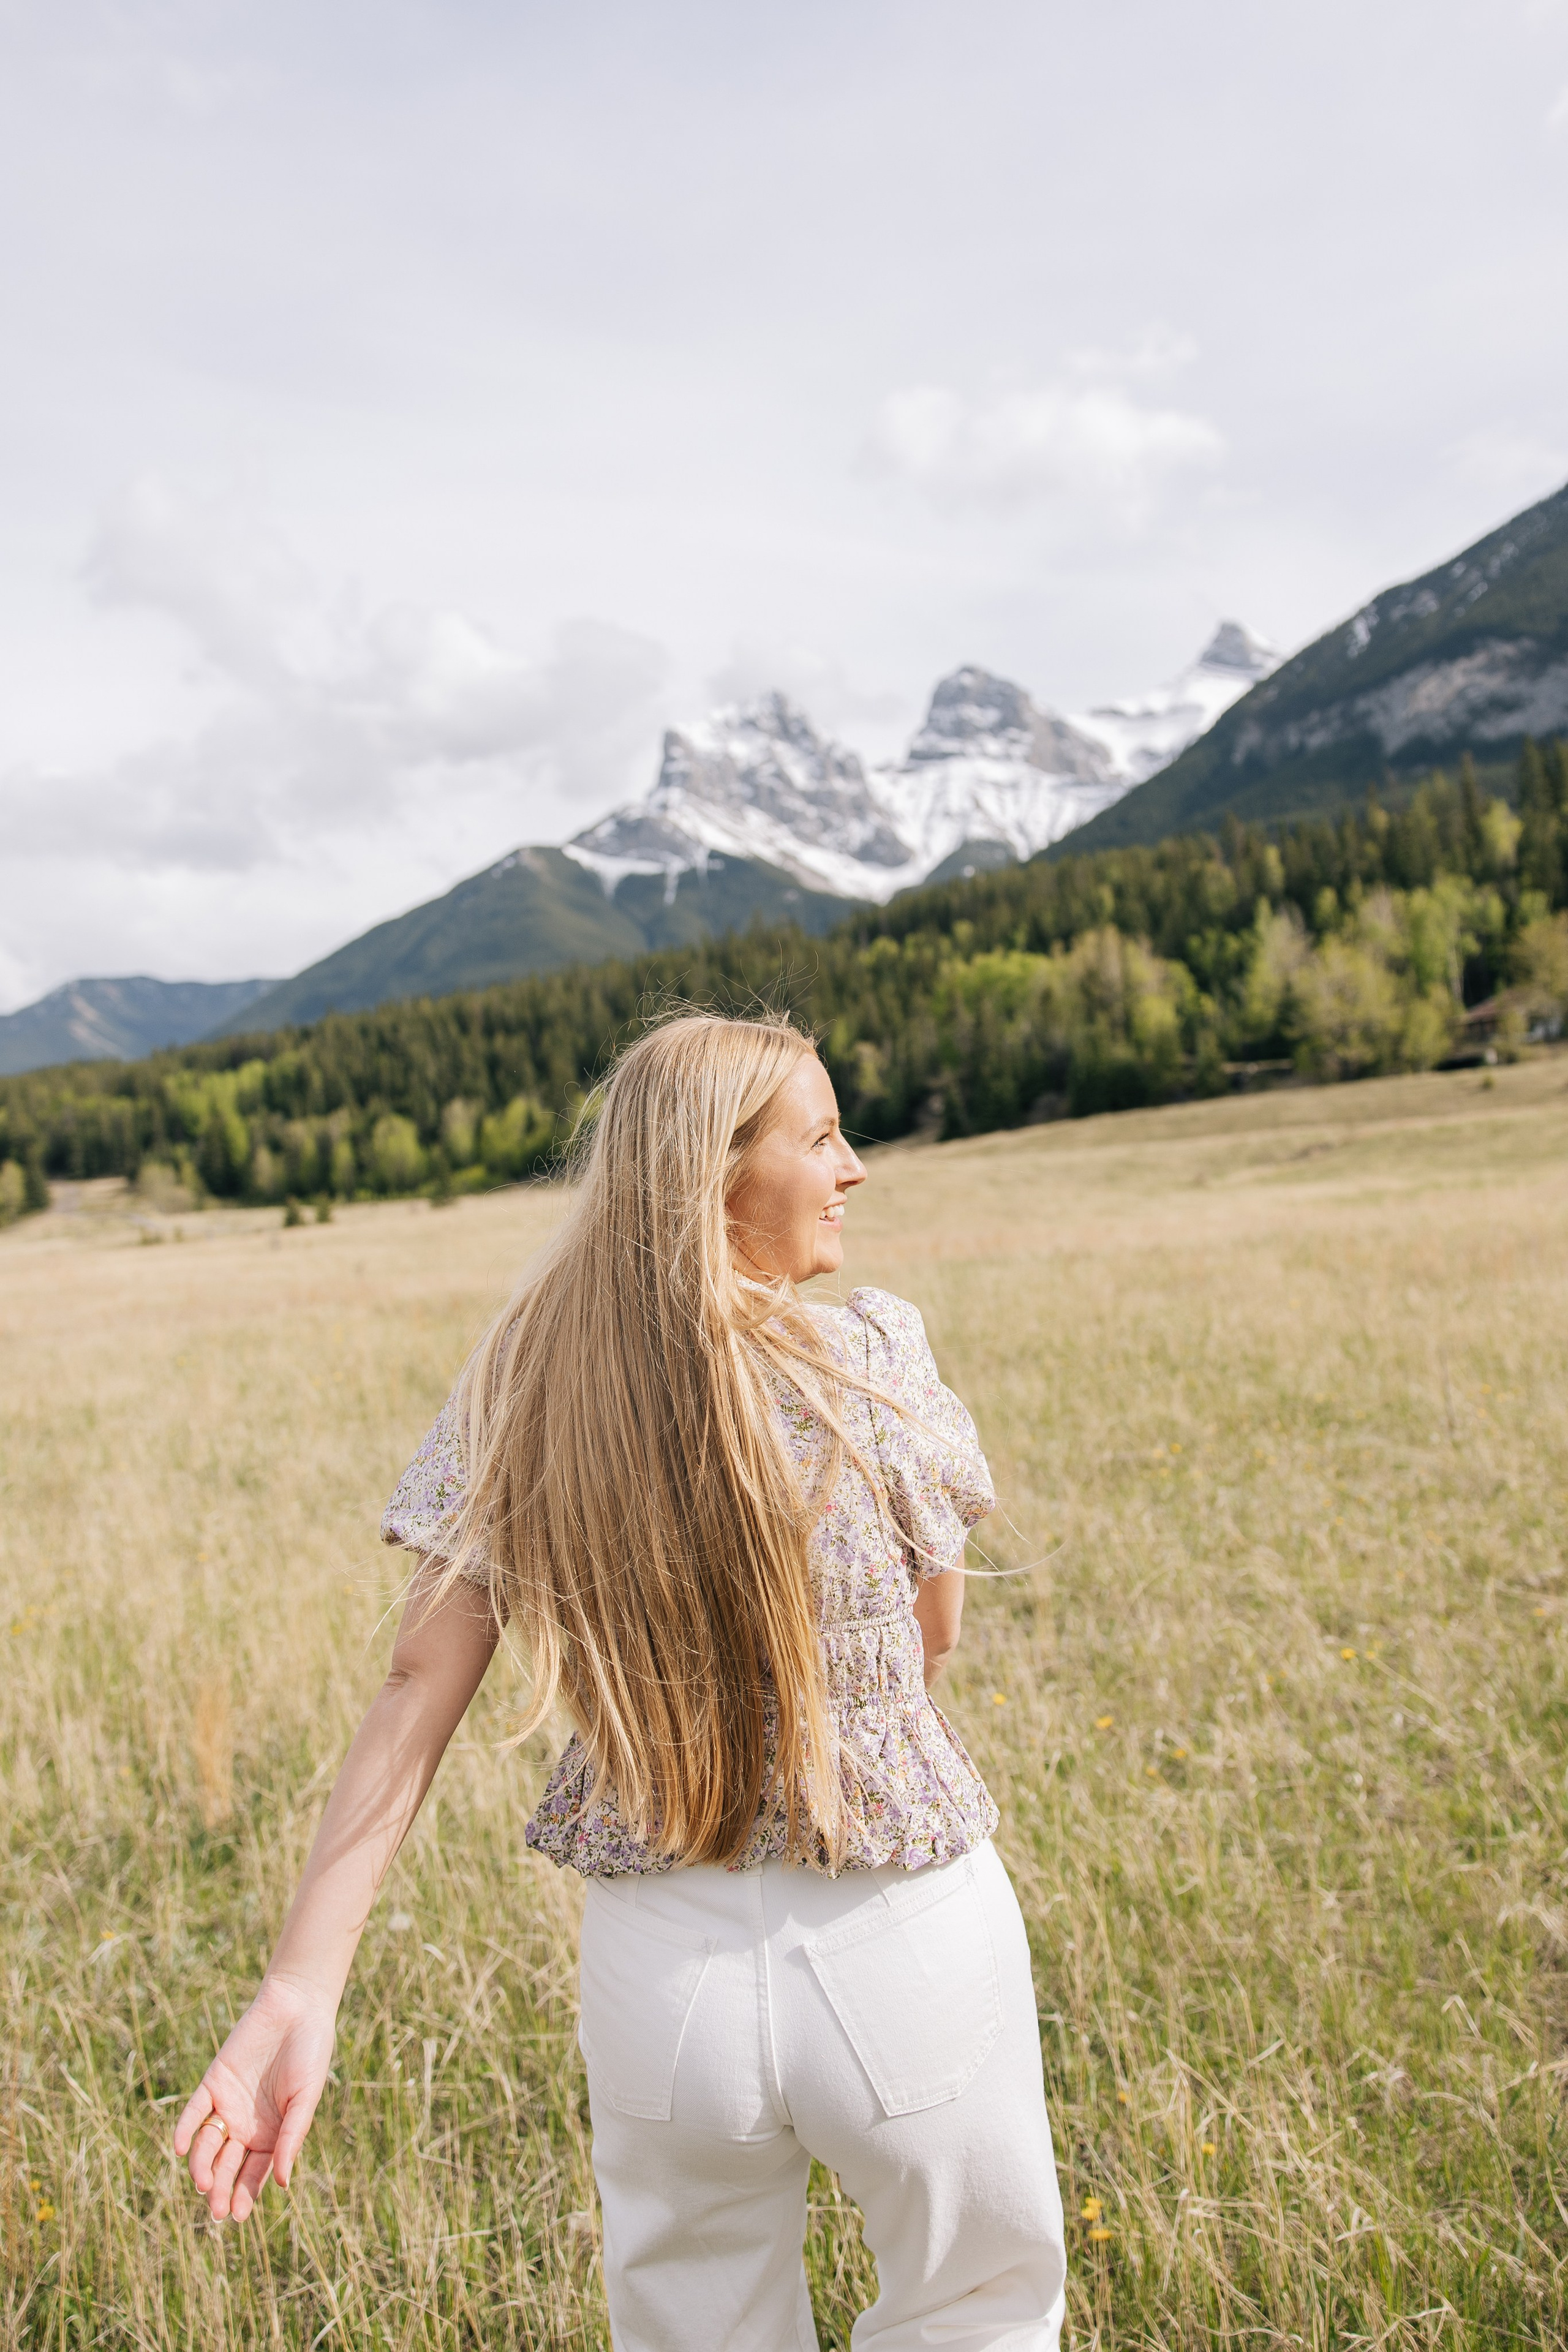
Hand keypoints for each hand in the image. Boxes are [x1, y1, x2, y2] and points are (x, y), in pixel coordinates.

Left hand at [174, 1976, 336, 2221]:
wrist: (296, 2008)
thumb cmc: (310, 2054)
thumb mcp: (305, 2098)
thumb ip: (291, 2137)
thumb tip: (281, 2182)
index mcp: (271, 2136)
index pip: (252, 2175)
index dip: (244, 2196)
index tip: (236, 2216)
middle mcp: (245, 2127)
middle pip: (225, 2166)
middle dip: (219, 2189)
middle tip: (216, 2208)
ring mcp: (227, 2106)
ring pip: (206, 2145)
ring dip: (202, 2166)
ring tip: (202, 2182)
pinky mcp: (212, 2083)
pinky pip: (193, 2113)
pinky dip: (185, 2130)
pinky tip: (182, 2149)